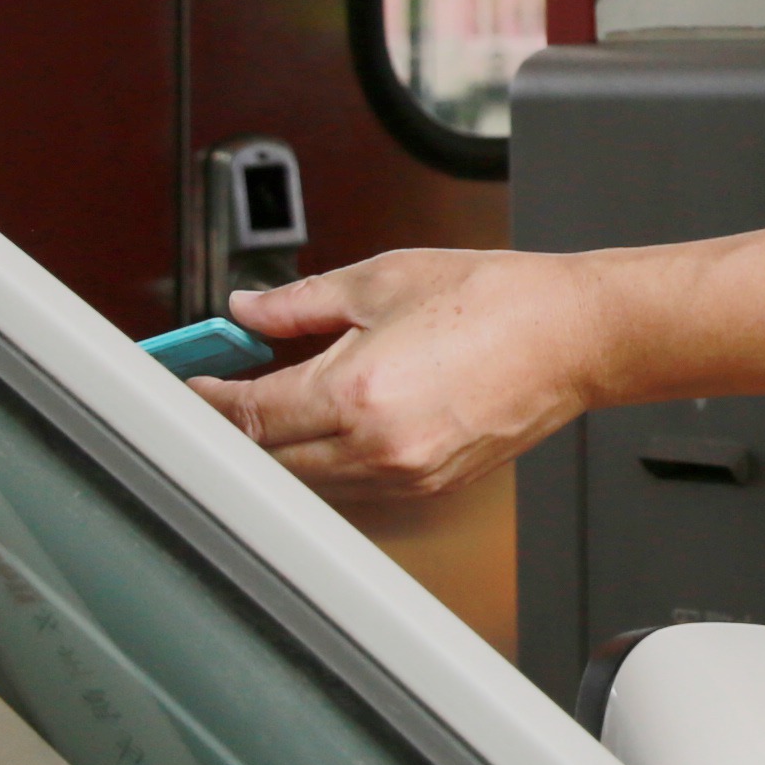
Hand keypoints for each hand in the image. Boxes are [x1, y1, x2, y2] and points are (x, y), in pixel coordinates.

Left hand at [202, 248, 612, 511]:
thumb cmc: (496, 300)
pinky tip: (333, 417)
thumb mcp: (382, 280)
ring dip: (283, 443)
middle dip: (239, 423)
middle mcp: (377, 446)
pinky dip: (328, 456)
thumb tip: (246, 311)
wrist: (574, 335)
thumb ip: (299, 303)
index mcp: (356, 392)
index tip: (190, 384)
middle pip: (269, 455)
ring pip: (309, 477)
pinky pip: (354, 483)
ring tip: (283, 395)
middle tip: (225, 386)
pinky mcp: (430, 484)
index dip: (207, 400)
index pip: (249, 414)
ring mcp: (406, 474)